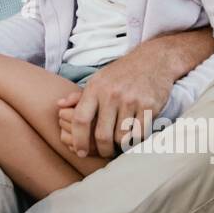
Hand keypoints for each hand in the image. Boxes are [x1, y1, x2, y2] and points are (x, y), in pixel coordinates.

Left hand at [60, 55, 174, 159]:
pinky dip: (136, 140)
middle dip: (102, 150)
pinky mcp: (149, 106)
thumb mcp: (98, 79)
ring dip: (120, 145)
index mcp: (95, 88)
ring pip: (121, 137)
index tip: (80, 152)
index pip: (80, 119)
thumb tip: (60, 105)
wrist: (153, 60)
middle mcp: (112, 95)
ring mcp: (131, 100)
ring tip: (120, 143)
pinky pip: (140, 134)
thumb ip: (79, 95)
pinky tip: (134, 137)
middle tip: (104, 152)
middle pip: (102, 135)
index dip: (78, 140)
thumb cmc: (122, 73)